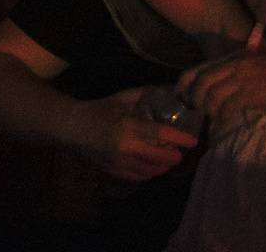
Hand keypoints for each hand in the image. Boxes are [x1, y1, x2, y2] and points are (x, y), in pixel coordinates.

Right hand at [78, 88, 195, 181]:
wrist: (71, 127)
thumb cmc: (98, 110)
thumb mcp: (120, 99)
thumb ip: (143, 95)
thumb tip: (167, 90)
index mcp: (128, 125)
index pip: (161, 133)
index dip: (180, 138)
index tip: (193, 140)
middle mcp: (126, 146)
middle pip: (162, 158)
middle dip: (175, 156)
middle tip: (179, 152)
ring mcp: (121, 161)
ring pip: (153, 170)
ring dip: (163, 165)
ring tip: (167, 158)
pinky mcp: (116, 171)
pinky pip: (141, 176)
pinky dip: (150, 171)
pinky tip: (152, 165)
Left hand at [180, 51, 265, 119]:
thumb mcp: (254, 69)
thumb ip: (237, 75)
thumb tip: (222, 90)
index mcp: (233, 59)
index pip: (200, 68)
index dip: (185, 81)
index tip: (179, 94)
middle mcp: (233, 66)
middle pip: (202, 81)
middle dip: (195, 98)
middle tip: (196, 110)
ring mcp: (241, 78)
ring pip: (212, 93)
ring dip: (208, 108)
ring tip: (211, 117)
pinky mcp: (251, 93)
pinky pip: (228, 105)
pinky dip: (222, 115)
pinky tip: (224, 121)